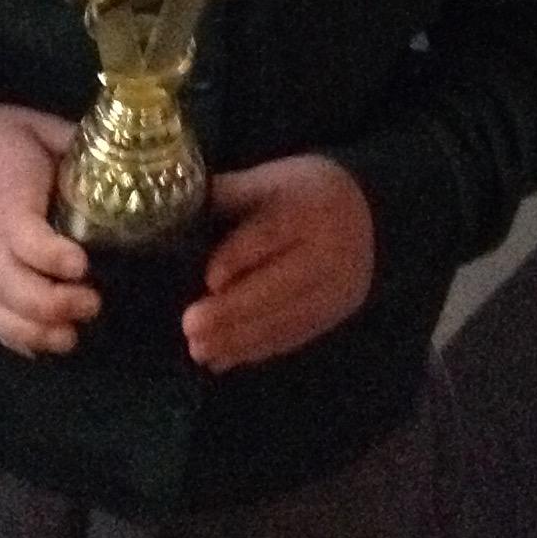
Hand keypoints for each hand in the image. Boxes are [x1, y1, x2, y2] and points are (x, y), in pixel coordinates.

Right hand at [0, 105, 97, 356]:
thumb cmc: (11, 147)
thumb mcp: (41, 131)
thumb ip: (76, 144)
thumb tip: (129, 152)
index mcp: (8, 198)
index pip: (21, 232)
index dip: (48, 253)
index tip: (81, 265)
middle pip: (5, 280)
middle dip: (46, 302)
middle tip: (91, 305)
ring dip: (30, 330)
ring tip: (71, 339)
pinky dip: (14, 338)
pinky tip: (47, 349)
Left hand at [181, 155, 374, 373]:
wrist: (365, 213)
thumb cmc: (301, 192)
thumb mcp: (269, 178)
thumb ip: (227, 194)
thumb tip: (171, 208)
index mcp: (312, 205)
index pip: (274, 233)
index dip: (240, 257)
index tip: (208, 280)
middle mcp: (332, 249)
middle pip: (280, 285)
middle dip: (233, 311)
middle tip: (190, 327)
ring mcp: (339, 287)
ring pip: (285, 318)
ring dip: (240, 340)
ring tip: (199, 350)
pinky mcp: (336, 314)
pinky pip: (294, 336)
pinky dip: (258, 350)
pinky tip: (226, 359)